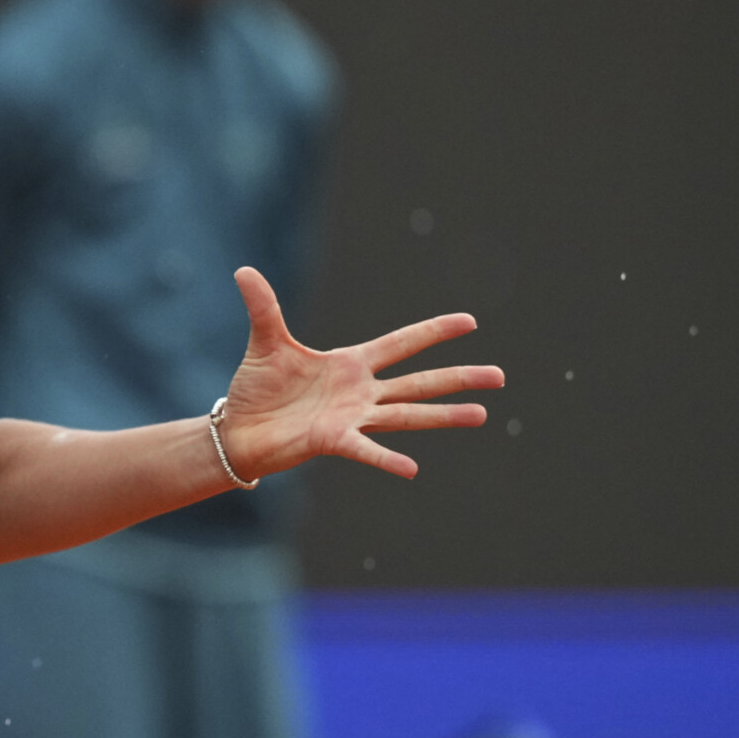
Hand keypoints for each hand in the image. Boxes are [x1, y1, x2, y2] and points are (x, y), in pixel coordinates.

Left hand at [217, 267, 503, 481]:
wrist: (238, 429)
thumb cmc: (259, 389)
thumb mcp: (266, 341)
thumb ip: (264, 306)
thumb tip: (243, 269)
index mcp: (351, 364)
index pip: (401, 343)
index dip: (433, 332)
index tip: (470, 321)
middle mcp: (360, 393)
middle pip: (419, 382)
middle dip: (458, 378)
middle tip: (500, 376)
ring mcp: (351, 418)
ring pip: (407, 415)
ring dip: (443, 416)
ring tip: (482, 415)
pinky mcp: (333, 440)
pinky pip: (364, 449)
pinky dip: (386, 458)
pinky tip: (412, 468)